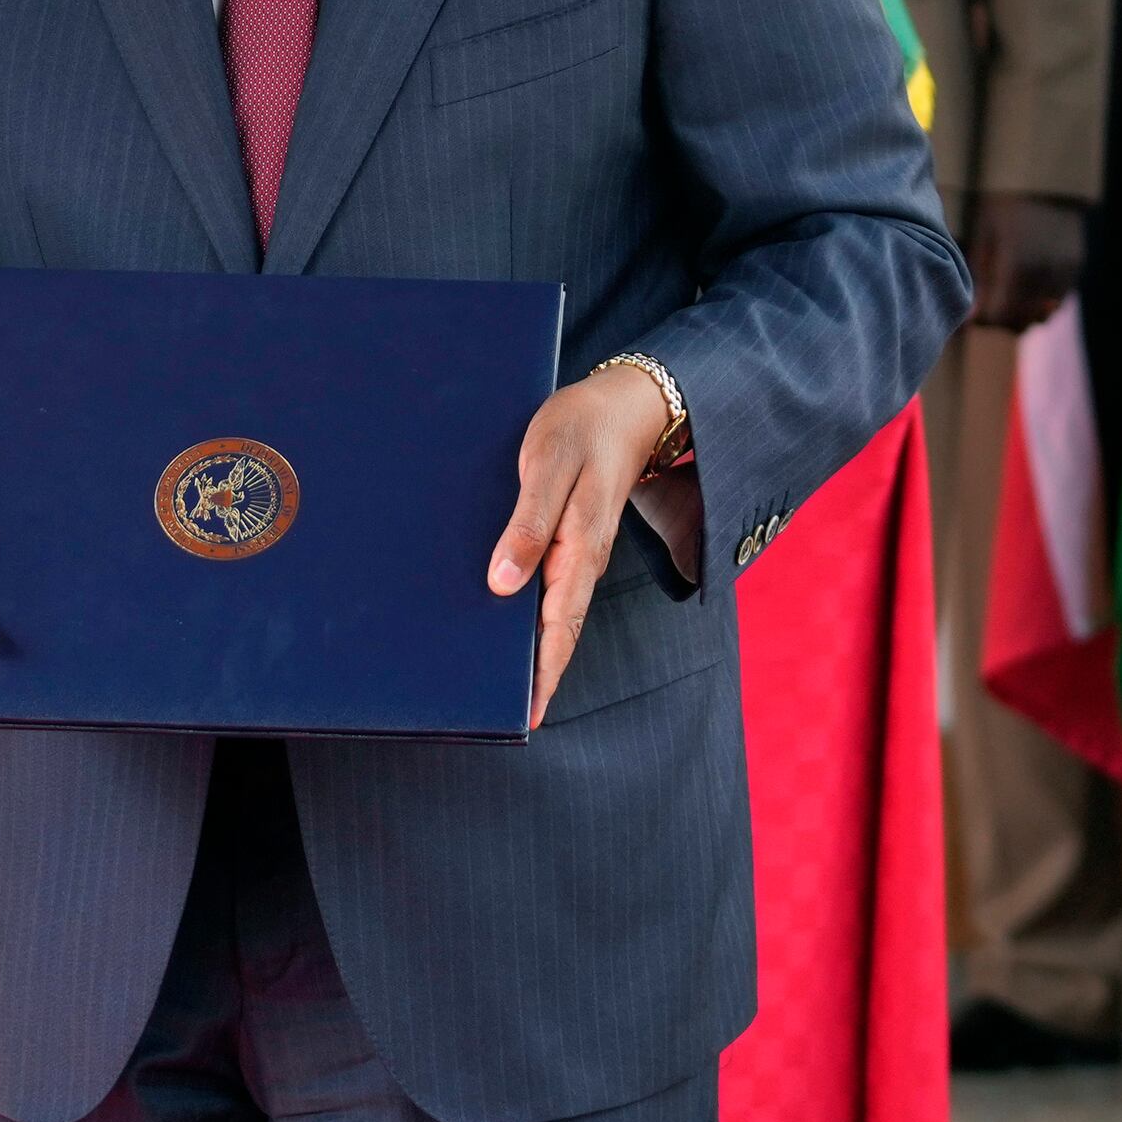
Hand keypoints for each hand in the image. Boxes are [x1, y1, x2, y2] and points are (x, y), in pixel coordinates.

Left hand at [487, 361, 681, 733]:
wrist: (619, 403)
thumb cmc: (580, 428)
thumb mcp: (548, 466)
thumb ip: (528, 524)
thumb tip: (502, 585)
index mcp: (580, 548)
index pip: (561, 626)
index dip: (544, 673)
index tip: (528, 715)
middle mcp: (583, 559)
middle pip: (559, 631)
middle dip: (537, 676)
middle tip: (508, 717)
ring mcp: (579, 551)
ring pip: (555, 613)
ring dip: (533, 649)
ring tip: (502, 685)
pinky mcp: (570, 538)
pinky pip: (551, 588)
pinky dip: (532, 614)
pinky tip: (505, 622)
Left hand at [966, 191, 1090, 335]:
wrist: (1048, 180)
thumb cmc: (1004, 205)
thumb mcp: (983, 235)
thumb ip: (979, 278)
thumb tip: (971, 321)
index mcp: (1016, 265)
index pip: (999, 316)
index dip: (985, 318)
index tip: (976, 311)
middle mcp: (1044, 273)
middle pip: (1021, 322)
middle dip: (1002, 320)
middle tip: (990, 306)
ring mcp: (1065, 273)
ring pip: (1042, 317)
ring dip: (1023, 314)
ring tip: (1008, 296)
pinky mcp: (1076, 269)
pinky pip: (1057, 302)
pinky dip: (1041, 302)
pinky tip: (1028, 286)